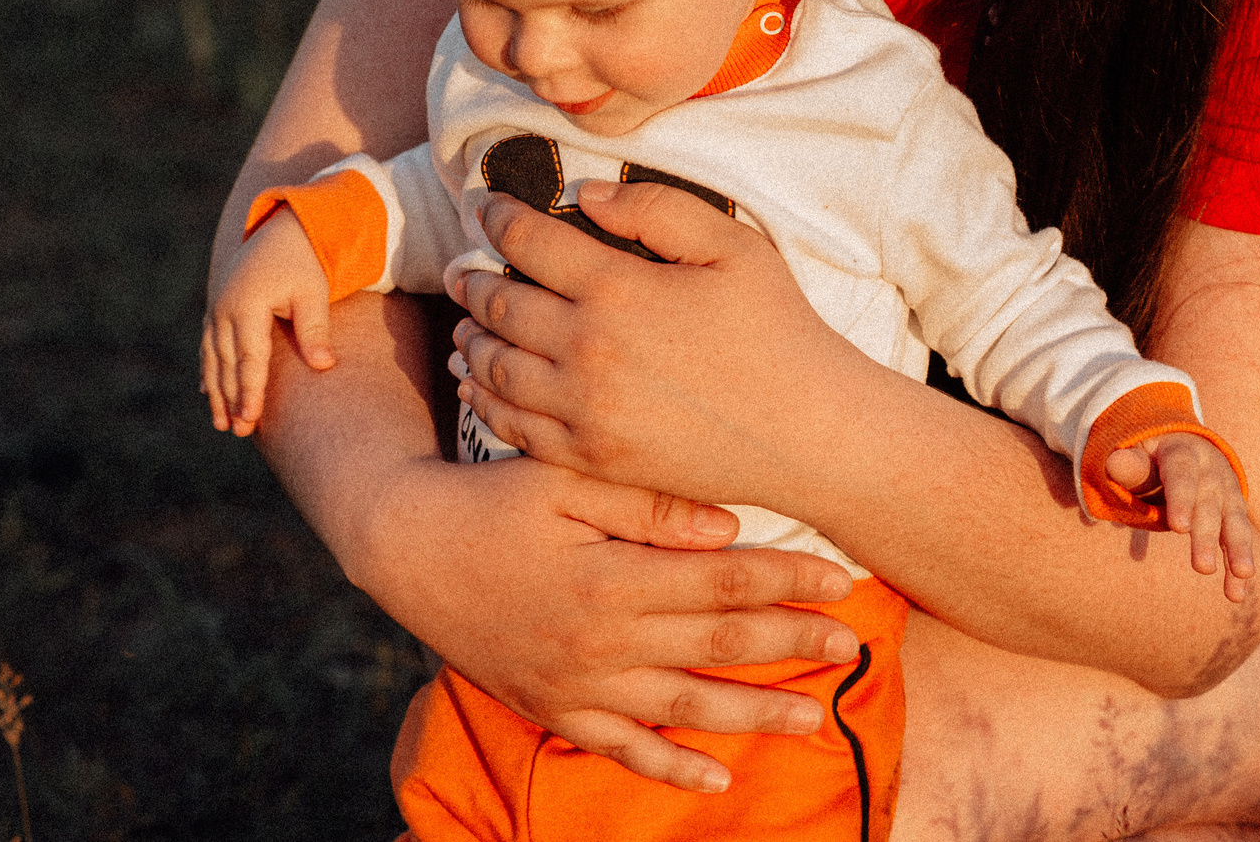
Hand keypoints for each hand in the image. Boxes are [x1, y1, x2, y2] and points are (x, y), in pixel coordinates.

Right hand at [201, 211, 334, 435]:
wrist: (282, 229)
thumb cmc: (304, 262)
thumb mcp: (313, 291)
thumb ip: (315, 328)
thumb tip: (325, 366)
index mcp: (247, 304)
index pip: (249, 357)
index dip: (249, 390)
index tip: (251, 418)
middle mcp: (225, 308)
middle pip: (226, 363)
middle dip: (231, 399)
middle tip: (238, 431)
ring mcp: (217, 309)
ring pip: (212, 358)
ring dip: (216, 391)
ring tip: (222, 424)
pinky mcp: (217, 309)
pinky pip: (208, 346)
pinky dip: (208, 371)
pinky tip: (208, 393)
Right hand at [356, 453, 861, 792]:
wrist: (407, 550)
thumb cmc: (491, 500)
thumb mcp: (563, 480)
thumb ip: (646, 504)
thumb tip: (727, 528)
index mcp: (610, 576)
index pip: (721, 580)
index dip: (787, 578)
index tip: (841, 578)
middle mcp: (601, 641)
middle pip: (716, 645)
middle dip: (791, 644)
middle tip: (851, 647)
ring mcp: (577, 685)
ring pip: (683, 708)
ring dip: (753, 714)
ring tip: (814, 718)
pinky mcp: (553, 710)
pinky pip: (622, 750)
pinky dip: (671, 770)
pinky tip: (717, 779)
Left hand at [445, 180, 862, 511]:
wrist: (808, 434)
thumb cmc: (778, 331)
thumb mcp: (733, 247)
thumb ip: (656, 209)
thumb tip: (585, 196)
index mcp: (618, 289)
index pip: (529, 241)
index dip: (497, 217)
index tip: (485, 206)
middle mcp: (587, 350)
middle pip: (499, 305)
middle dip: (472, 280)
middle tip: (459, 268)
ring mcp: (584, 410)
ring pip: (494, 367)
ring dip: (471, 338)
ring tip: (464, 323)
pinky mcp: (591, 455)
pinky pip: (515, 425)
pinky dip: (486, 401)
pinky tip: (480, 386)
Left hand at [1103, 432, 1257, 603]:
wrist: (1188, 445)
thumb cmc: (1153, 458)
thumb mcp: (1139, 454)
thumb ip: (1130, 466)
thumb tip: (1115, 462)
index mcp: (1183, 453)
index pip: (1182, 476)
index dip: (1182, 500)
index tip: (1179, 528)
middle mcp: (1211, 471)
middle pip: (1209, 504)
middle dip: (1207, 536)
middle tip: (1202, 569)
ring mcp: (1227, 492)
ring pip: (1234, 521)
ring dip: (1238, 550)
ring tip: (1242, 575)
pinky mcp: (1234, 512)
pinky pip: (1238, 539)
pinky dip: (1237, 565)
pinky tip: (1236, 593)